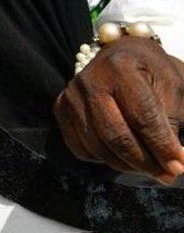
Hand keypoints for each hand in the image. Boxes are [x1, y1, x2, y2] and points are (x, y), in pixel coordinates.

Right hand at [55, 35, 183, 182]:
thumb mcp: (173, 86)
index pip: (142, 115)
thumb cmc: (153, 72)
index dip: (162, 145)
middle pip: (116, 135)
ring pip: (98, 147)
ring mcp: (70, 96)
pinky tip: (125, 156)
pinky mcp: (61, 110)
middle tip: (168, 176)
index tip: (180, 165)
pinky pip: (82, 149)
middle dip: (146, 162)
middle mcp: (89, 80)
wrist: (122, 57)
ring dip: (128, 165)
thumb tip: (173, 159)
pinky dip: (106, 159)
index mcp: (121, 66)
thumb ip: (172, 118)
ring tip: (151, 168)